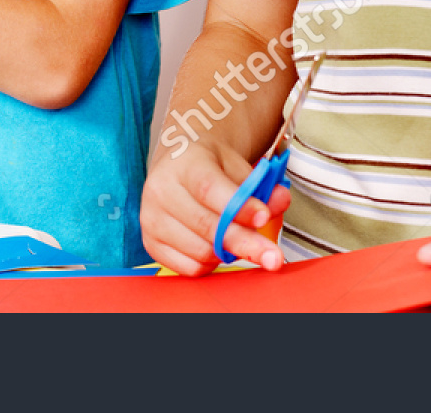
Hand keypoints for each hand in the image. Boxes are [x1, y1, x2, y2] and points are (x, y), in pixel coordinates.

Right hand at [140, 137, 288, 274]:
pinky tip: (217, 247)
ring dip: (229, 253)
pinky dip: (211, 264)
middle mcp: (161, 189)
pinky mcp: (151, 242)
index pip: (209, 188)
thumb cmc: (210, 164)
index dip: (238, 206)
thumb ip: (260, 185)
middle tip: (273, 257)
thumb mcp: (237, 165)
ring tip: (239, 239)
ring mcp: (151, 218)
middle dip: (245, 244)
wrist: (180, 162)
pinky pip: (190, 267)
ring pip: (200, 251)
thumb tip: (280, 201)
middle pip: (206, 226)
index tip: (264, 218)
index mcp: (183, 163)